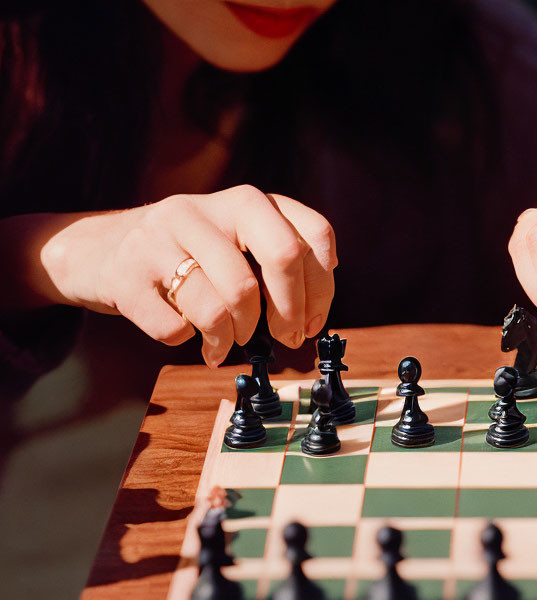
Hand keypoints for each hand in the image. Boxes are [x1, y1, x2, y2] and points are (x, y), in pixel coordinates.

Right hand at [39, 185, 336, 365]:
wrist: (96, 250)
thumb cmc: (185, 256)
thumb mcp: (233, 241)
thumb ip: (276, 262)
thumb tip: (314, 312)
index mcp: (245, 201)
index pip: (312, 235)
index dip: (322, 288)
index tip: (312, 322)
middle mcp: (207, 209)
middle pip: (282, 256)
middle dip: (290, 311)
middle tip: (285, 339)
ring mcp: (162, 237)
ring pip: (228, 301)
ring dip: (234, 337)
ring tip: (226, 343)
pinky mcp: (127, 275)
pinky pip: (177, 327)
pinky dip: (189, 341)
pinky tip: (186, 334)